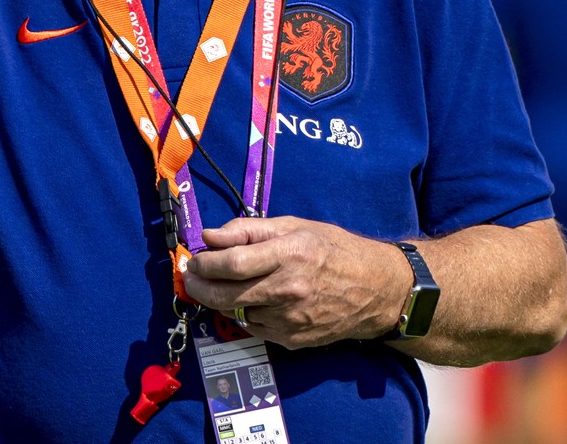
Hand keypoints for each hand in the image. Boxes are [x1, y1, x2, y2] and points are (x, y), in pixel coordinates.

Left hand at [182, 216, 408, 349]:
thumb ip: (248, 230)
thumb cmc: (333, 250)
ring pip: (236, 314)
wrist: (375, 289)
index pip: (233, 263)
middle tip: (191, 278)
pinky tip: (246, 300)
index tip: (194, 260)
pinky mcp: (292, 339)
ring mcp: (291, 320)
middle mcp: (289, 290)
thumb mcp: (293, 226)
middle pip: (227, 295)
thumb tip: (209, 236)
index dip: (205, 264)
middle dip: (200, 287)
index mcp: (289, 255)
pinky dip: (242, 314)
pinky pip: (253, 328)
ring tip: (217, 286)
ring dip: (219, 301)